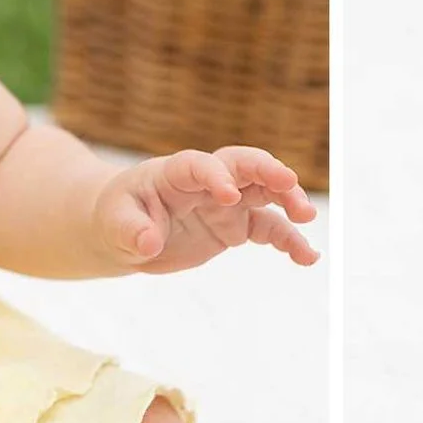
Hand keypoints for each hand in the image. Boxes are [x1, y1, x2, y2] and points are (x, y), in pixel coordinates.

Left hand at [96, 145, 318, 273]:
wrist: (128, 230)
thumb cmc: (119, 217)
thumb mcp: (115, 224)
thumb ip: (131, 231)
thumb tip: (148, 241)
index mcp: (175, 173)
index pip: (199, 165)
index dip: (215, 175)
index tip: (228, 195)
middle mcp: (207, 181)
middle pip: (243, 165)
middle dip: (266, 171)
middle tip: (289, 184)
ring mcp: (226, 202)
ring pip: (264, 192)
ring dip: (288, 200)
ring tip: (307, 217)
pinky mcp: (236, 224)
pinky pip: (268, 228)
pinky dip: (289, 240)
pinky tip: (307, 257)